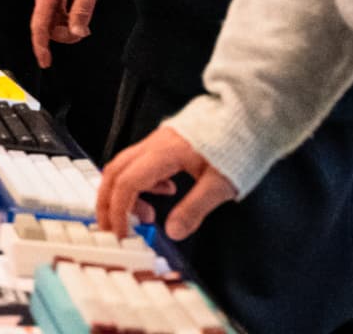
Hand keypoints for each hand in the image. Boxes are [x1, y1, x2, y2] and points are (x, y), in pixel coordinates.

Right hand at [30, 0, 105, 66]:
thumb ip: (81, 11)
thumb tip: (76, 32)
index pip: (40, 25)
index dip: (41, 46)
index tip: (45, 62)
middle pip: (47, 25)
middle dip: (63, 34)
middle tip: (83, 31)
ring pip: (52, 20)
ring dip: (66, 26)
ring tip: (84, 21)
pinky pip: (57, 11)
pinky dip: (67, 17)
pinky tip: (79, 15)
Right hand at [97, 125, 238, 240]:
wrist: (244, 119)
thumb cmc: (235, 146)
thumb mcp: (219, 185)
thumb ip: (194, 208)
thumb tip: (174, 231)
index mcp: (163, 154)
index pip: (127, 184)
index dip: (119, 211)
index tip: (121, 232)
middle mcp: (152, 146)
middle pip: (114, 173)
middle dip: (107, 202)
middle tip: (112, 228)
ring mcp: (155, 143)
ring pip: (122, 167)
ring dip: (121, 193)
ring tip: (144, 215)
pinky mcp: (162, 144)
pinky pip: (137, 163)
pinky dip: (139, 182)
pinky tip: (163, 192)